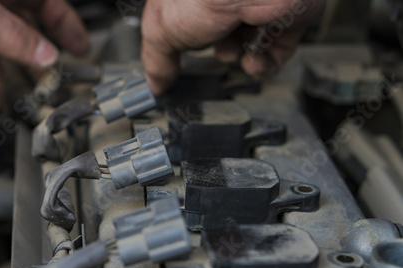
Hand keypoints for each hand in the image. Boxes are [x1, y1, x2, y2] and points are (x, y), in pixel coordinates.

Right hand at [141, 0, 323, 94]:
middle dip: (211, 43)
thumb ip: (156, 58)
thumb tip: (155, 84)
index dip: (182, 35)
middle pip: (219, 25)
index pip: (186, 15)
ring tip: (230, 52)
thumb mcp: (164, 30)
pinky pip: (277, 49)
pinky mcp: (287, 17)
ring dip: (237, 55)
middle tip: (205, 48)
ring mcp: (259, 3)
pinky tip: (252, 62)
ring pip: (248, 39)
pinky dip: (263, 64)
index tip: (176, 60)